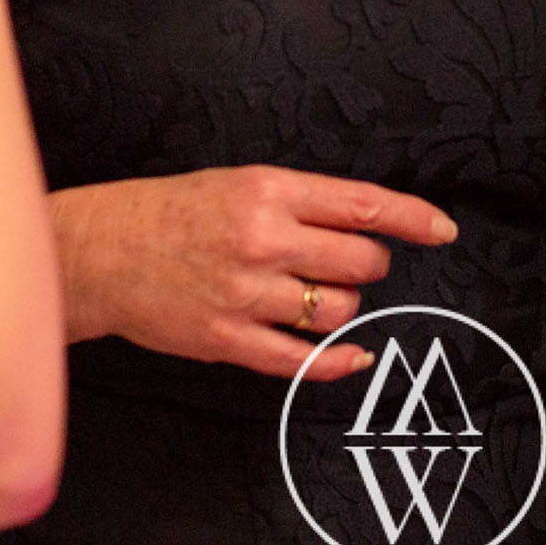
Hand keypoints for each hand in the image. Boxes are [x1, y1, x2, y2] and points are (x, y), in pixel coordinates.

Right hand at [52, 167, 459, 380]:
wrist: (102, 251)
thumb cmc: (172, 212)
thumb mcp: (240, 183)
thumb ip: (302, 201)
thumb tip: (368, 224)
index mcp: (267, 192)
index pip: (362, 205)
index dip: (412, 218)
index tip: (443, 230)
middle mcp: (262, 240)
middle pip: (362, 263)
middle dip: (369, 266)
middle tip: (350, 264)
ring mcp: (246, 294)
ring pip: (339, 311)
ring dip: (342, 306)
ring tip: (312, 295)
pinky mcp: (229, 339)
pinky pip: (304, 360)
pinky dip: (338, 361)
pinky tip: (354, 355)